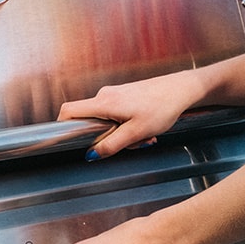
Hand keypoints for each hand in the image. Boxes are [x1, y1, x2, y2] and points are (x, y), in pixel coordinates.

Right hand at [59, 72, 198, 158]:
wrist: (182, 89)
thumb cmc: (162, 107)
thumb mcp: (136, 133)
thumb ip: (111, 145)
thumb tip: (92, 154)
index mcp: (104, 102)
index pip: (69, 110)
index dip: (63, 126)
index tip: (67, 140)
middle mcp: (106, 95)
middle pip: (91, 121)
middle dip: (108, 137)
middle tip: (131, 143)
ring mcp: (116, 94)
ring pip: (108, 120)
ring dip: (124, 133)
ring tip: (145, 135)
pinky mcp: (125, 95)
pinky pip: (118, 115)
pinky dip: (130, 125)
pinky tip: (147, 128)